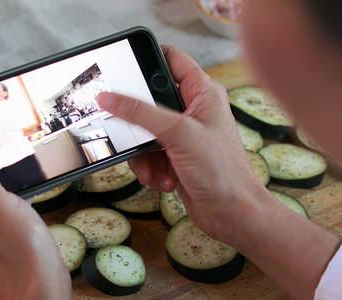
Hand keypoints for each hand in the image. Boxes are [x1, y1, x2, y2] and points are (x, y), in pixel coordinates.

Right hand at [97, 46, 341, 299]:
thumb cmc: (222, 172)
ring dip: (143, 153)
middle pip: (150, 100)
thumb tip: (108, 97)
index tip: (121, 71)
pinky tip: (162, 179)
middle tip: (129, 131)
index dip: (146, 60)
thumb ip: (141, 113)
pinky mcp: (176, 156)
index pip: (170, 59)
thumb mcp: (178, 134)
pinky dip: (150, 167)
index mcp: (203, 92)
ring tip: (152, 168)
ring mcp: (184, 135)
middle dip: (137, 121)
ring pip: (145, 131)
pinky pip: (149, 154)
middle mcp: (194, 109)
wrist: (232, 215)